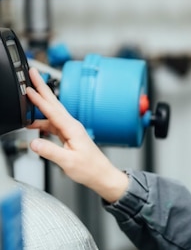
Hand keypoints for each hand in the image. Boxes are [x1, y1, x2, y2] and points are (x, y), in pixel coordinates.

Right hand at [26, 67, 128, 202]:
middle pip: (54, 103)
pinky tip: (34, 122)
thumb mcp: (68, 162)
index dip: (39, 98)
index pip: (52, 110)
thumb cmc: (91, 169)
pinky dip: (42, 120)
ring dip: (40, 104)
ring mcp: (71, 131)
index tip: (28, 87)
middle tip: (32, 73)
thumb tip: (34, 143)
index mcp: (72, 129)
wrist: (102, 176)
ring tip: (28, 94)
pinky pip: (53, 124)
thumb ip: (50, 151)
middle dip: (42, 88)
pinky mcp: (69, 136)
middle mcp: (72, 126)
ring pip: (52, 113)